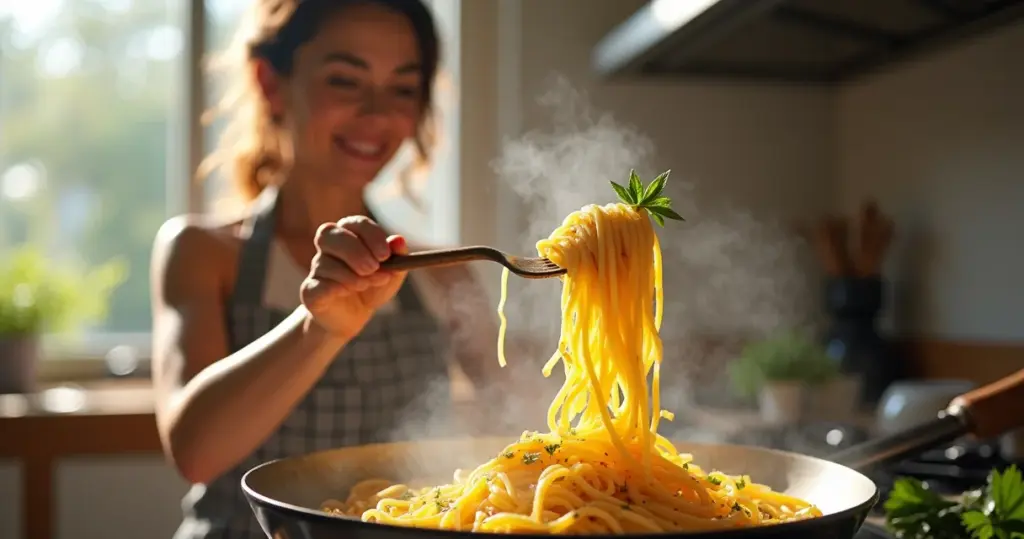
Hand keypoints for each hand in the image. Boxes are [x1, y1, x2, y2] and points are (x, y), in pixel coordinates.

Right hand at [300, 216, 407, 336]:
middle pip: (329, 233)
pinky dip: (336, 288)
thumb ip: (398, 257)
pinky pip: (317, 284)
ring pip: (325, 262)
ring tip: (365, 286)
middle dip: (354, 250)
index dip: (370, 235)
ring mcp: (317, 268)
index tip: (385, 254)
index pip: (355, 223)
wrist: (353, 317)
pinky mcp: (310, 290)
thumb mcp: (392, 274)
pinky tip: (347, 293)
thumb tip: (398, 240)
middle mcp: (329, 247)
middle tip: (373, 268)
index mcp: (349, 235)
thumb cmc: (371, 288)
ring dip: (351, 275)